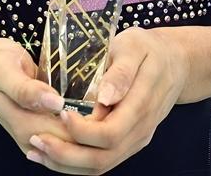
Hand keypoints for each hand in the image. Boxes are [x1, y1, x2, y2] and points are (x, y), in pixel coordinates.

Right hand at [0, 36, 110, 160]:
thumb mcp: (5, 70)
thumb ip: (26, 89)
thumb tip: (54, 103)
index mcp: (24, 125)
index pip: (67, 138)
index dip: (90, 126)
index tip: (108, 102)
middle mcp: (32, 139)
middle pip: (74, 145)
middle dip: (97, 130)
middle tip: (117, 103)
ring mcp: (37, 138)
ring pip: (74, 146)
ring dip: (94, 132)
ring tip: (111, 107)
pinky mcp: (42, 131)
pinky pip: (69, 138)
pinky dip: (85, 130)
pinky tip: (98, 112)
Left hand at [24, 26, 192, 173]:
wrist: (175, 63)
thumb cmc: (148, 49)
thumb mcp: (134, 46)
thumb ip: (120, 72)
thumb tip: (105, 98)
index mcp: (141, 104)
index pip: (110, 133)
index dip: (82, 132)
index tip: (59, 113)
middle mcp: (140, 130)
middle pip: (103, 158)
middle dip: (66, 155)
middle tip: (35, 140)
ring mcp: (136, 139)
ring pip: (101, 165)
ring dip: (67, 164)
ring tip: (36, 150)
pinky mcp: (129, 141)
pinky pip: (103, 160)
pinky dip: (76, 162)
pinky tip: (53, 152)